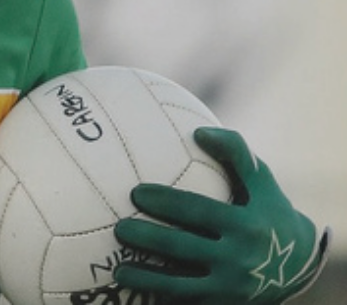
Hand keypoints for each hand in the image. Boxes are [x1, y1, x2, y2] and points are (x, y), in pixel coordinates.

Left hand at [115, 127, 328, 303]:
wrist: (299, 265)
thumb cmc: (270, 212)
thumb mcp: (263, 182)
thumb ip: (236, 153)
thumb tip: (199, 131)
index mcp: (246, 224)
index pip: (199, 211)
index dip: (165, 203)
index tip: (136, 194)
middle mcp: (239, 257)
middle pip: (183, 247)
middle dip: (148, 238)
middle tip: (119, 228)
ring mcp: (231, 285)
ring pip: (181, 283)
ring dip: (147, 277)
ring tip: (119, 269)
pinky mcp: (224, 302)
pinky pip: (186, 299)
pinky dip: (160, 295)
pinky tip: (135, 289)